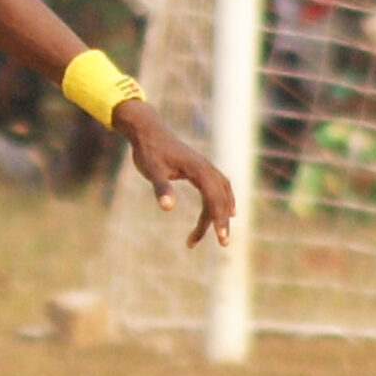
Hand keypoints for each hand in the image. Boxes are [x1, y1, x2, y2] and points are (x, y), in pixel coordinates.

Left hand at [111, 99, 235, 248]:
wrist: (147, 131)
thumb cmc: (148, 151)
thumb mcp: (152, 171)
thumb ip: (161, 188)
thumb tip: (167, 208)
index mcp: (197, 169)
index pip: (213, 197)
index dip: (218, 218)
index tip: (220, 238)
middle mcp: (206, 167)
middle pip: (221, 198)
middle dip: (222, 221)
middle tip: (223, 244)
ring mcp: (205, 167)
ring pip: (221, 193)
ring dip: (222, 213)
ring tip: (219, 234)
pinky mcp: (200, 168)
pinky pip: (219, 186)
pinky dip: (225, 200)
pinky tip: (228, 211)